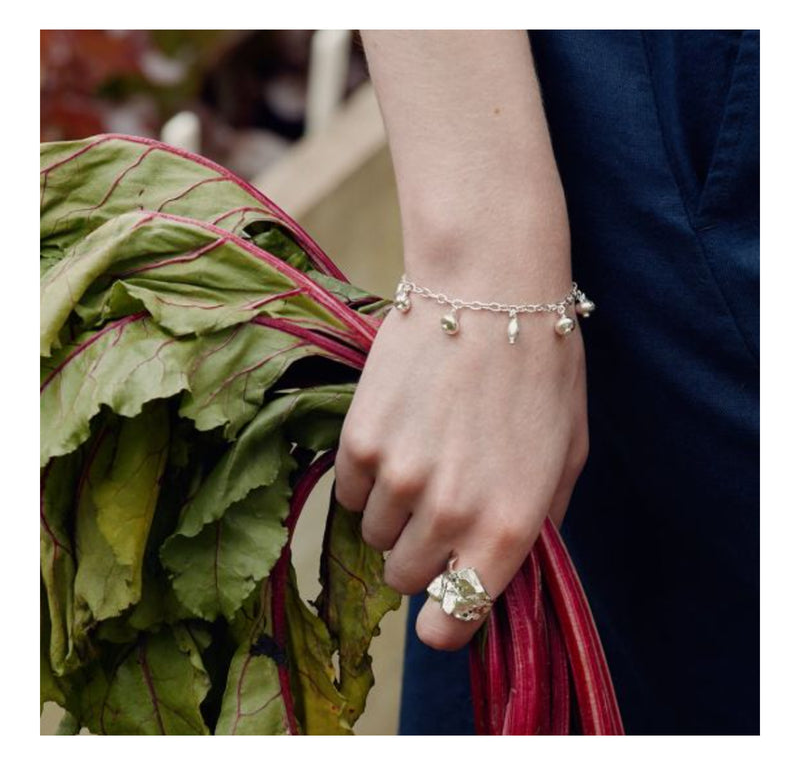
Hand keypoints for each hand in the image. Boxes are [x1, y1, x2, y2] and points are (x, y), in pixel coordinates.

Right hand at [333, 288, 587, 650]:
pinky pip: (346, 492)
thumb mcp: (567, 453)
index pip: (453, 621)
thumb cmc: (541, 368)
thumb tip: (507, 563)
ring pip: (371, 534)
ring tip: (420, 457)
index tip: (439, 611)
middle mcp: (448, 514)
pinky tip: (395, 434)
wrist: (488, 288)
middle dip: (419, 554)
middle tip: (436, 508)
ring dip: (392, 511)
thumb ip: (540, 522)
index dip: (444, 625)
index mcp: (507, 527)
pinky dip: (366, 477)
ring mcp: (397, 479)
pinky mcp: (358, 442)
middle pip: (403, 578)